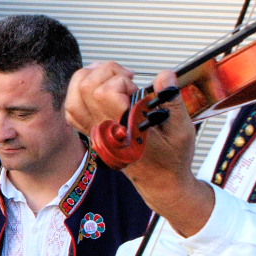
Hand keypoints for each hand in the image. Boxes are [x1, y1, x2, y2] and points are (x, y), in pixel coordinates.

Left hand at [66, 66, 214, 236]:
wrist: (161, 182)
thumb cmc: (172, 158)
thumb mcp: (182, 129)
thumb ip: (172, 100)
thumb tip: (165, 75)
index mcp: (125, 128)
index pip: (103, 93)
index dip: (119, 81)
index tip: (136, 86)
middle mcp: (105, 131)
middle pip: (85, 89)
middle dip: (105, 72)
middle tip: (126, 78)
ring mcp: (96, 133)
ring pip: (73, 99)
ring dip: (89, 79)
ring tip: (110, 77)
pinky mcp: (93, 135)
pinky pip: (73, 112)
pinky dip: (80, 95)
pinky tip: (98, 91)